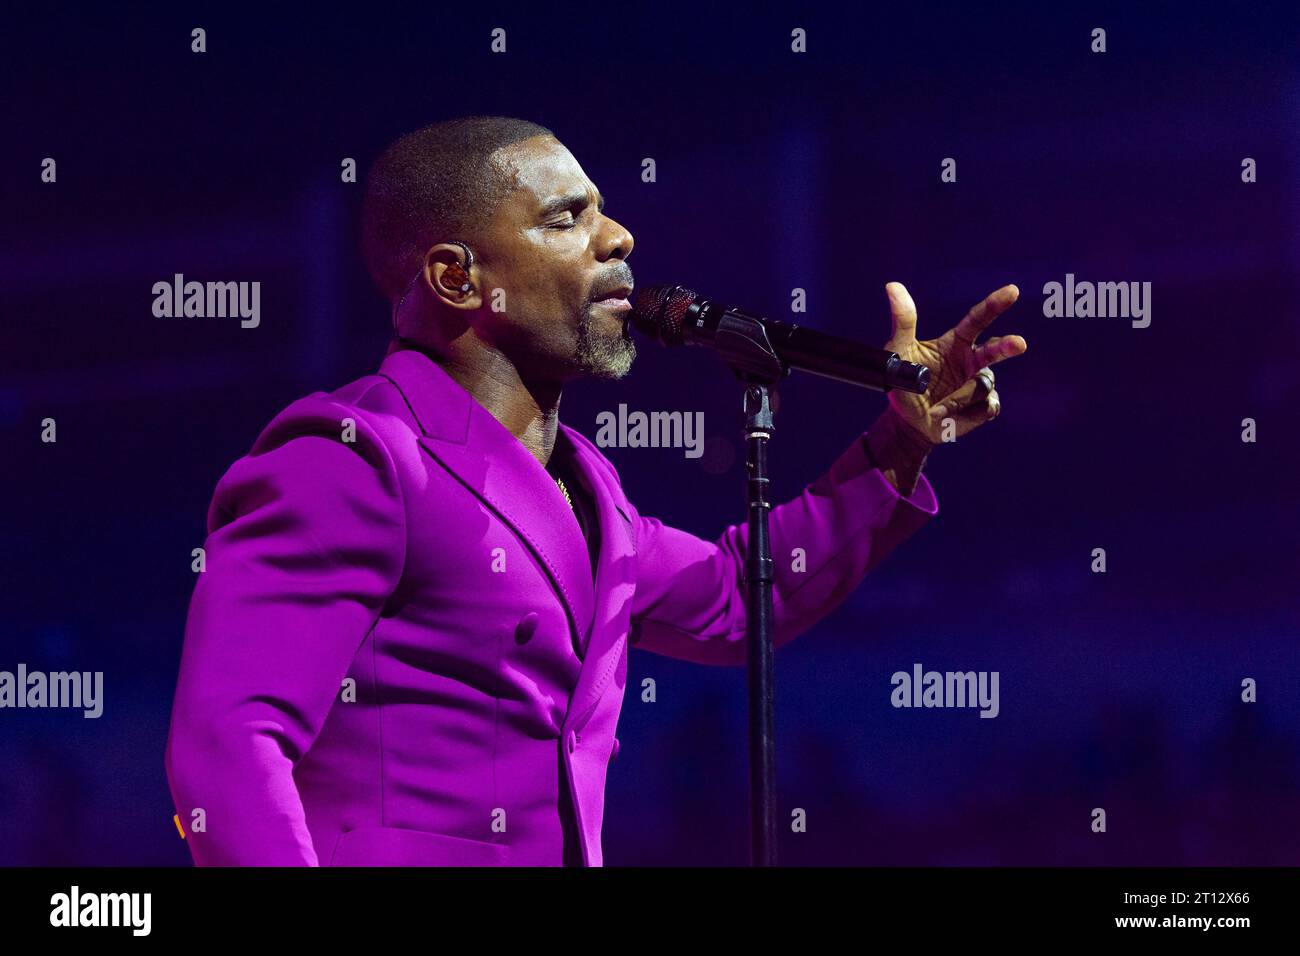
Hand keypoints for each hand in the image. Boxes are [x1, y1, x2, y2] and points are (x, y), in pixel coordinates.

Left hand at [882, 282, 1027, 443]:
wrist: (909, 423)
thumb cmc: (905, 384)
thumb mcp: (898, 352)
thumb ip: (902, 321)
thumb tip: (893, 286)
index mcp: (956, 343)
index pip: (977, 319)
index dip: (994, 304)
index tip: (1012, 291)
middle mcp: (973, 360)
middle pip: (996, 348)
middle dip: (1008, 346)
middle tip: (1019, 344)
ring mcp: (980, 383)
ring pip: (980, 386)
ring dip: (957, 399)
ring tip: (936, 408)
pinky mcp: (985, 407)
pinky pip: (984, 408)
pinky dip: (964, 414)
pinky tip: (949, 416)